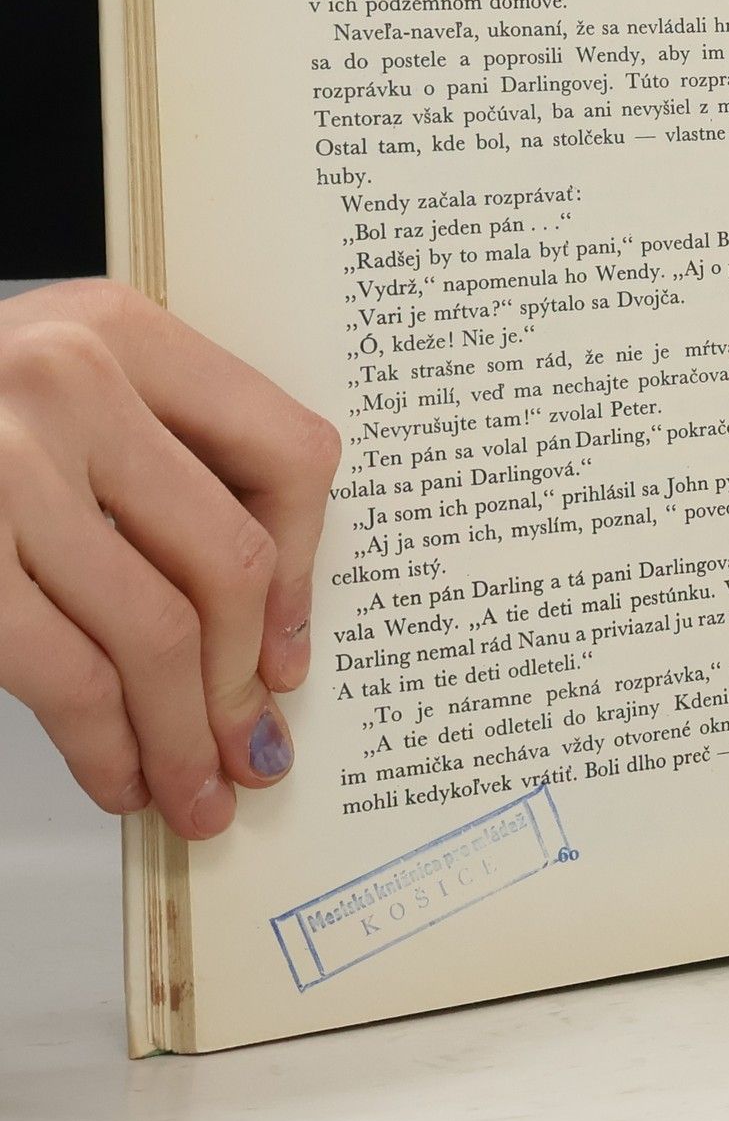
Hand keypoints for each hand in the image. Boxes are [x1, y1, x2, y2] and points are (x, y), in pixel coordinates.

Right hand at [0, 281, 339, 838]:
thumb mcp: (58, 393)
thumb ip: (156, 464)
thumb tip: (263, 629)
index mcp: (121, 329)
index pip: (286, 453)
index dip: (306, 571)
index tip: (290, 649)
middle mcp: (69, 380)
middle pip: (230, 559)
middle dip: (243, 681)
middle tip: (249, 749)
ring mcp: (3, 465)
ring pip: (157, 631)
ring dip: (184, 736)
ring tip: (194, 790)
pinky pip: (67, 674)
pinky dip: (107, 745)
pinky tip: (118, 776)